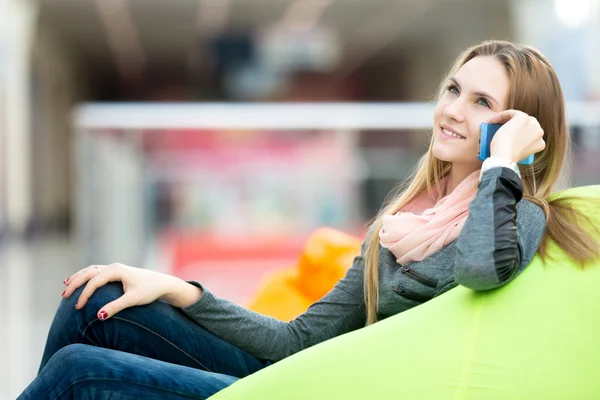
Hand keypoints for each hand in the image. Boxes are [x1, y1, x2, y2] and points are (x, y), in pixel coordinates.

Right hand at [62, 263, 201, 319]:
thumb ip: (116, 307)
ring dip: (78, 277)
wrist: (162, 284)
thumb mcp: (133, 300)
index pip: (95, 281)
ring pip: (91, 270)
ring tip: (66, 286)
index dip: (84, 294)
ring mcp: (115, 268)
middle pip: (89, 272)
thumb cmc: (149, 291)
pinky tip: (80, 282)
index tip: (78, 307)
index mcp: (117, 270)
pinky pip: (96, 272)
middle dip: (75, 283)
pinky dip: (86, 276)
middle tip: (64, 295)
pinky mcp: (116, 272)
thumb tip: (98, 316)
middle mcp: (114, 267)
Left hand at [487, 110, 545, 162]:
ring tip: (495, 124)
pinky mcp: (523, 117)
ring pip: (519, 118)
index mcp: (540, 143)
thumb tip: (510, 142)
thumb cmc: (507, 158)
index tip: (506, 136)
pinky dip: (501, 116)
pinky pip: (511, 113)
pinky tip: (492, 120)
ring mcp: (533, 124)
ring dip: (507, 120)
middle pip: (526, 125)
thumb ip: (520, 147)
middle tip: (501, 129)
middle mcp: (539, 132)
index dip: (518, 134)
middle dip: (515, 125)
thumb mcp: (518, 154)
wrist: (505, 157)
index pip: (530, 134)